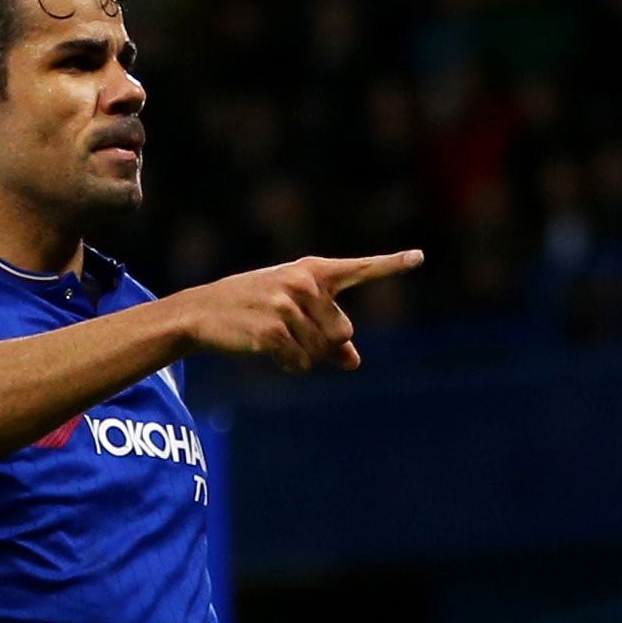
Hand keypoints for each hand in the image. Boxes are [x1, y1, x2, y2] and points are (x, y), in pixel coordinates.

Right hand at [169, 251, 423, 372]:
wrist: (201, 312)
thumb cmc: (251, 307)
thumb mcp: (290, 309)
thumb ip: (326, 330)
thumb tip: (354, 363)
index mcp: (313, 271)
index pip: (359, 268)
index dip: (391, 265)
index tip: (419, 257)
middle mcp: (304, 284)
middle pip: (342, 331)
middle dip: (323, 343)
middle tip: (293, 334)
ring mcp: (287, 305)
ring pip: (321, 350)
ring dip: (302, 356)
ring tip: (275, 339)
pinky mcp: (272, 329)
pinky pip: (300, 361)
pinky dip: (289, 364)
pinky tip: (269, 351)